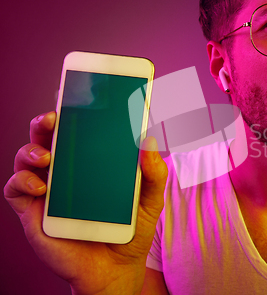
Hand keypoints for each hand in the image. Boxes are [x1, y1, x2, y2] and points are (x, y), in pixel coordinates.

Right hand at [4, 112, 167, 294]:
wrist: (114, 270)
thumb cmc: (129, 230)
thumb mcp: (148, 201)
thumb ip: (152, 173)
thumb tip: (149, 141)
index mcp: (91, 164)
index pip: (79, 132)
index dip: (75, 112)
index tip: (78, 95)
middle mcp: (66, 172)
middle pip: (49, 138)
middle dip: (46, 122)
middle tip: (55, 117)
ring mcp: (48, 191)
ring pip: (27, 157)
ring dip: (31, 150)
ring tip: (46, 156)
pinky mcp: (33, 212)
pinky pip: (15, 189)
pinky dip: (21, 181)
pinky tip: (39, 185)